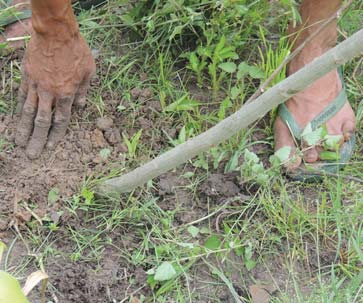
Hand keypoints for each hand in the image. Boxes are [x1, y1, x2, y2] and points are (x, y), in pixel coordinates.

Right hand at [15, 31, 95, 158]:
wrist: (55, 32)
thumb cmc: (76, 50)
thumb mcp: (89, 71)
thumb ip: (84, 91)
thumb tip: (80, 107)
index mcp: (68, 94)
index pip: (61, 121)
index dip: (56, 136)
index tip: (51, 148)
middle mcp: (50, 94)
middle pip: (42, 122)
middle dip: (37, 140)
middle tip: (31, 155)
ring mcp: (36, 86)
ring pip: (28, 112)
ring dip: (23, 129)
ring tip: (19, 143)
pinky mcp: (27, 77)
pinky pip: (22, 96)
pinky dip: (19, 109)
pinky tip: (16, 120)